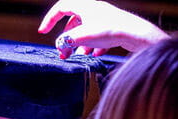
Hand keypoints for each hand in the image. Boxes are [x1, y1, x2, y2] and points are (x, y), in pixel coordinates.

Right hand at [38, 0, 167, 58]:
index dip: (49, 20)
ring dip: (80, 43)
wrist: (133, 34)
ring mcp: (104, 17)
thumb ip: (66, 41)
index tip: (43, 32)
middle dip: (67, 38)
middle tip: (64, 51)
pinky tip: (95, 54)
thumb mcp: (81, 37)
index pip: (60, 8)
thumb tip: (60, 45)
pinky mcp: (113, 27)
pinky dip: (94, 44)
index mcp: (83, 4)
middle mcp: (93, 8)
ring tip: (80, 55)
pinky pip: (99, 35)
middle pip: (73, 22)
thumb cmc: (108, 30)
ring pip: (86, 30)